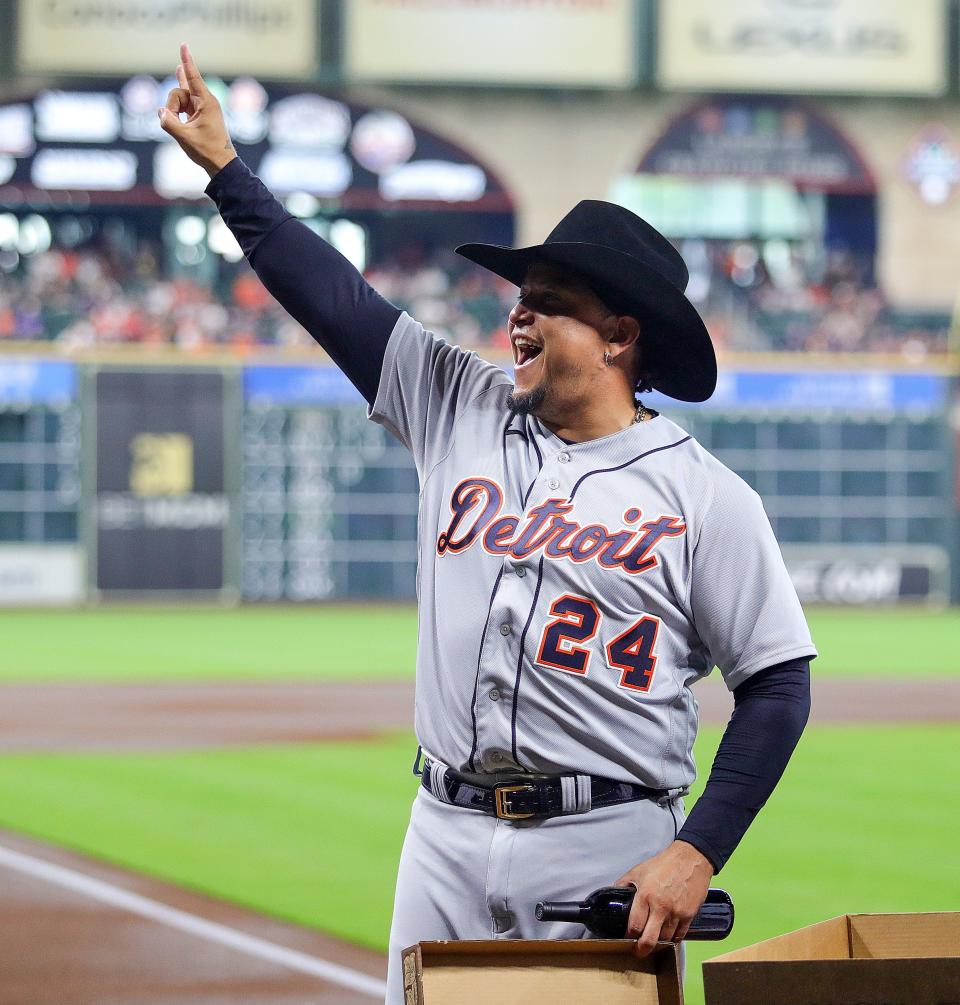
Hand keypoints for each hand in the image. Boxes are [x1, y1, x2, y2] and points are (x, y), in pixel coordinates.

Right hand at [158, 43, 236, 177]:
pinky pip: (183, 102)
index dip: (187, 61)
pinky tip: (178, 70)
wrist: (221, 164)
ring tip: (182, 127)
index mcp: (206, 102)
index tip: (183, 44)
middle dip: (172, 106)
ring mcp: (202, 106)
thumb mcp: (184, 137)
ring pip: (178, 100)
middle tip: (175, 122)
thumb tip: (161, 112)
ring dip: (174, 112)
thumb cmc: (207, 151)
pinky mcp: (199, 112)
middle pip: (179, 92)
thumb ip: (168, 122)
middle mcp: (205, 101)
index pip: (193, 77)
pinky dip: (176, 103)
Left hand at [615, 840, 713, 955]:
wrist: (690, 859)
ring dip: (659, 943)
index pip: (635, 925)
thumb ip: (624, 883)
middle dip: (642, 950)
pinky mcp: (689, 914)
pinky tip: (668, 937)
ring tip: (653, 942)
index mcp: (645, 895)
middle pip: (650, 939)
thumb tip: (614, 893)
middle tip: (638, 952)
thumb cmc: (664, 864)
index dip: (629, 937)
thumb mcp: (638, 870)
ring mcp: (676, 912)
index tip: (626, 940)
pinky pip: (680, 935)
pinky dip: (673, 939)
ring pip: (666, 940)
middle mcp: (661, 907)